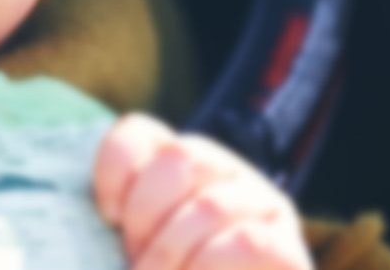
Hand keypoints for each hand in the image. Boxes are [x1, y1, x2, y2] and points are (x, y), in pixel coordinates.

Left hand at [93, 112, 312, 269]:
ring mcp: (262, 206)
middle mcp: (223, 172)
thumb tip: (101, 218)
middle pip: (178, 157)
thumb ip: (121, 225)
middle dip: (146, 215)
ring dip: (172, 250)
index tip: (107, 216)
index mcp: (177, 164)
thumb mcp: (135, 248)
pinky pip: (247, 241)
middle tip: (137, 260)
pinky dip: (208, 266)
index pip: (140, 132)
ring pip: (210, 205)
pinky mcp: (289, 249)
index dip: (116, 169)